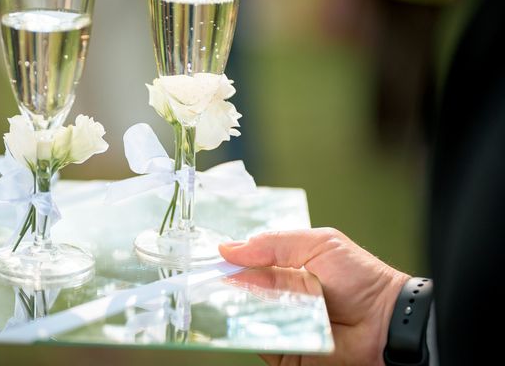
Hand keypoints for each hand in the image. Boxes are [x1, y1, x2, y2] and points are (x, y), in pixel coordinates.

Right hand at [219, 228, 408, 365]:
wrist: (387, 323)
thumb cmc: (360, 278)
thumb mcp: (317, 243)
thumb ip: (273, 244)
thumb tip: (230, 249)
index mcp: (285, 267)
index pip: (247, 262)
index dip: (229, 259)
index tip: (210, 255)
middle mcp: (278, 295)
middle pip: (239, 289)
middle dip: (223, 282)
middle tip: (206, 275)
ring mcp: (278, 322)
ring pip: (242, 314)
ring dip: (231, 305)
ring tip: (220, 294)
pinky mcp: (281, 350)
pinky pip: (256, 341)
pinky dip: (246, 331)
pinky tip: (241, 317)